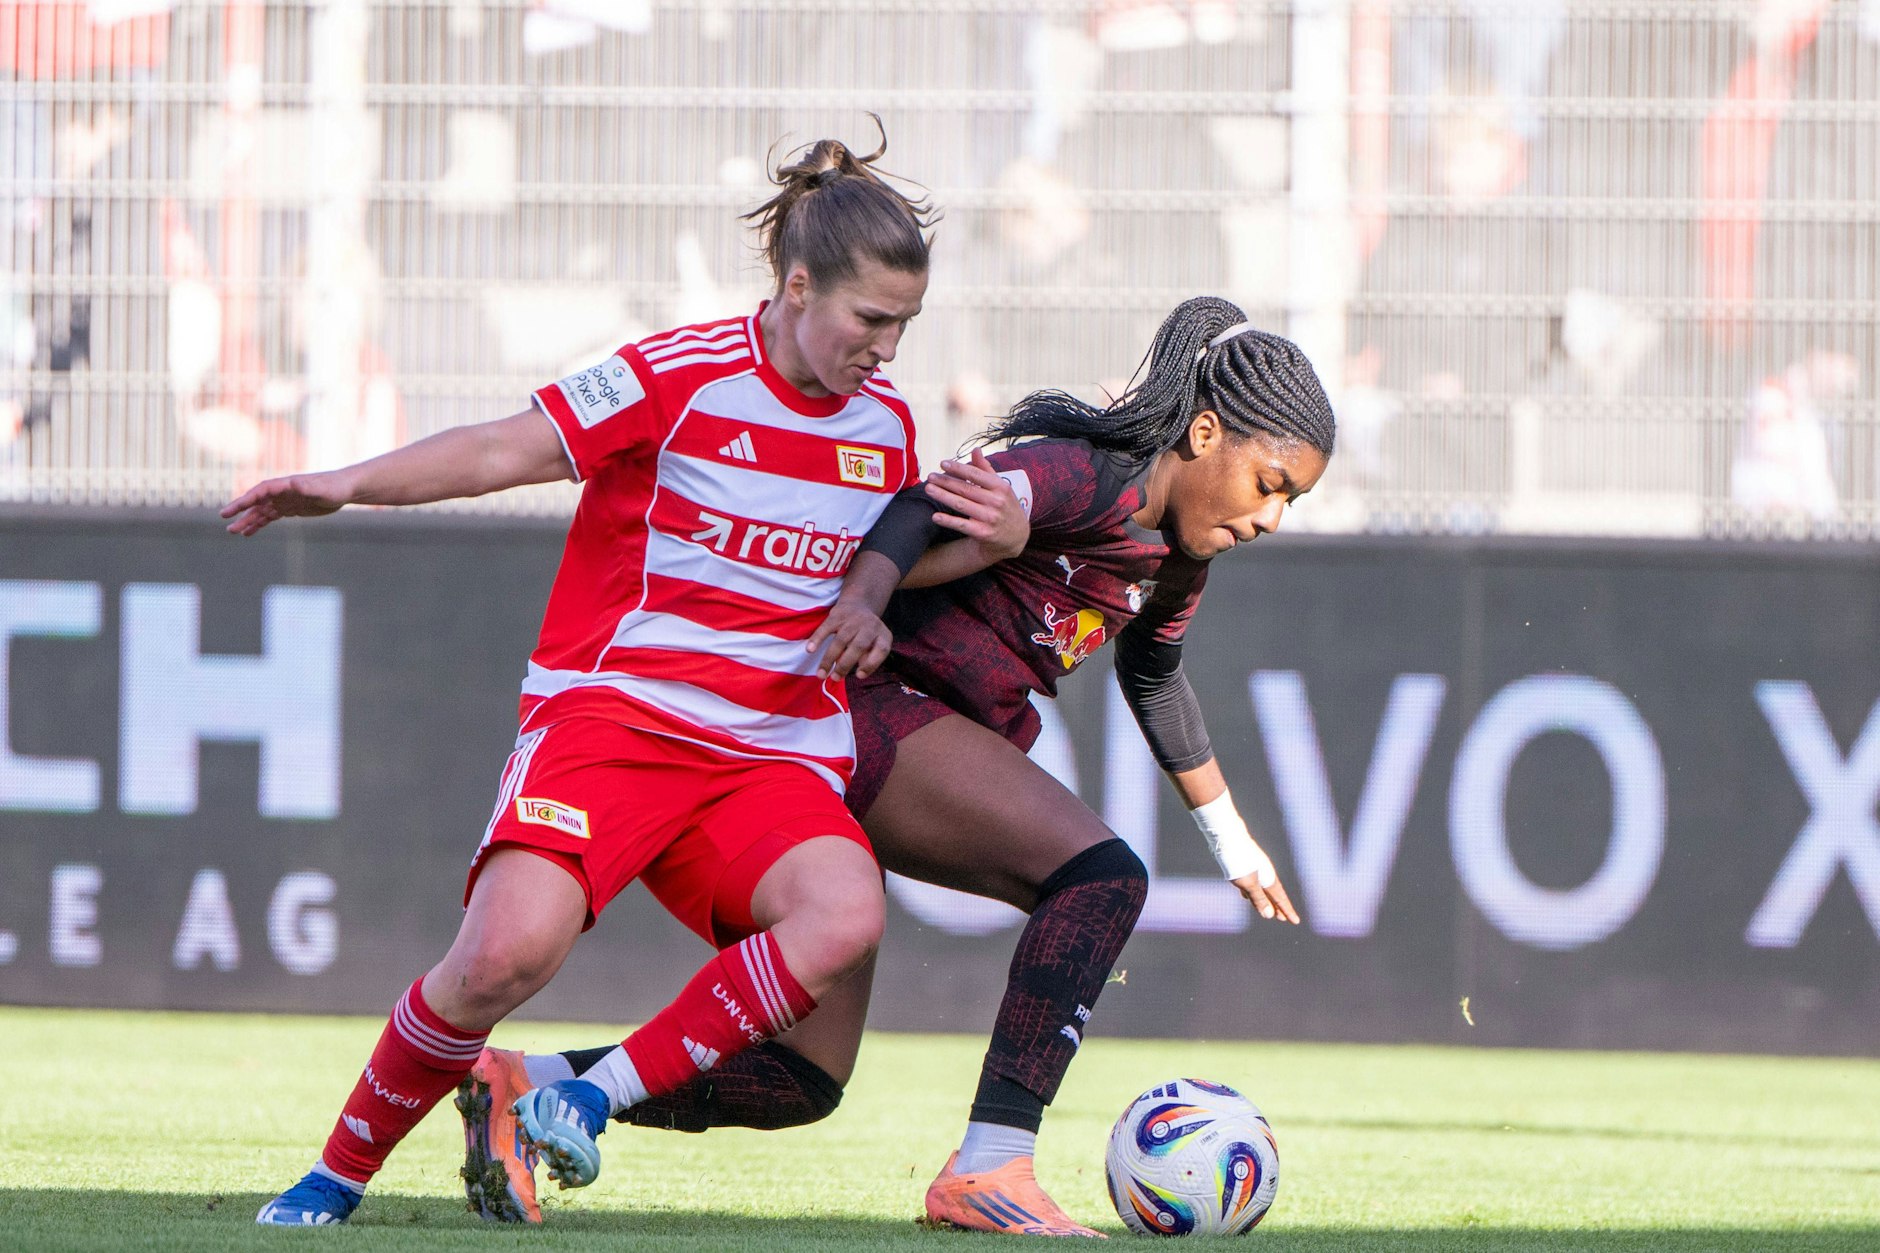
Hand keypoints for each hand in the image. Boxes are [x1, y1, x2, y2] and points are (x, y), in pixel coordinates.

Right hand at [221, 472, 349, 535]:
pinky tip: (248, 532)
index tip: (231, 509)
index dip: (245, 500)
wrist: (344, 489)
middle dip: (240, 511)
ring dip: (247, 520)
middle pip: (256, 501)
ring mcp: (284, 500)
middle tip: (225, 521)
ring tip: (233, 531)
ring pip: (261, 511)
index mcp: (285, 485)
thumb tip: (295, 484)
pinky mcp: (290, 509)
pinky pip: (270, 517)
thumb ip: (308, 487)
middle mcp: (281, 492)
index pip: (260, 491)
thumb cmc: (335, 487)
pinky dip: (259, 524)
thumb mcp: (322, 489)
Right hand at [806, 598, 891, 678]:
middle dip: (845, 665)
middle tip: (834, 678)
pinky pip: (826, 628)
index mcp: (883, 635)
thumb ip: (869, 660)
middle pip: (859, 646)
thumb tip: (860, 674)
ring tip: (821, 674)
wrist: (859, 605)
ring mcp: (853, 620)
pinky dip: (817, 639)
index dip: (871, 664)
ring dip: (829, 659)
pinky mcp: (837, 615)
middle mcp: (870, 626)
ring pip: (840, 640)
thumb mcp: (875, 645)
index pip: (882, 650)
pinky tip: (810, 650)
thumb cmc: (866, 635)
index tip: (858, 675)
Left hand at [924, 449, 1027, 559]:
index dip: (958, 468)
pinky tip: (935, 516)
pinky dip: (948, 521)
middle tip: (930, 476)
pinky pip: (962, 525)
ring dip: (943, 496)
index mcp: (1001, 487)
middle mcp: (996, 501)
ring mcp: (989, 518)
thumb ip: (986, 469)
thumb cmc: (1006, 507)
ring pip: (961, 505)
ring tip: (929, 489)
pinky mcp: (983, 533)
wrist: (1016, 537)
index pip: (976, 475)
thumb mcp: (1001, 487)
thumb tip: (976, 450)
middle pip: (966, 489)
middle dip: (946, 481)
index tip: (942, 463)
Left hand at [1230, 845, 1300, 924]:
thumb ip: (1258, 899)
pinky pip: (1251, 883)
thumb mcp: (1248, 884)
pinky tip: (1245, 896)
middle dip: (1277, 907)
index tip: (1295, 921)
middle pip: (1273, 895)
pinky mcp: (1244, 866)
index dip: (1287, 911)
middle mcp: (1264, 873)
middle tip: (1283, 919)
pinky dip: (1251, 892)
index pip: (1280, 899)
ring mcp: (1254, 869)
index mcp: (1268, 879)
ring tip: (1267, 910)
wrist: (1227, 837)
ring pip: (1261, 889)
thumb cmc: (1238, 862)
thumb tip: (1269, 915)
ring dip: (1264, 900)